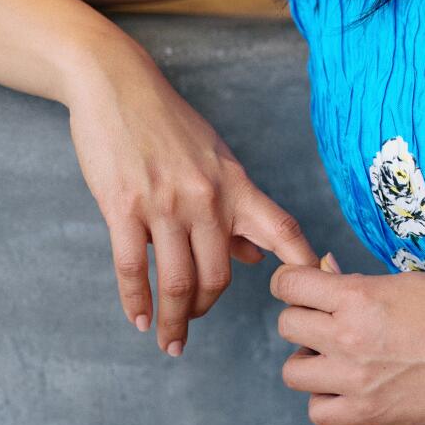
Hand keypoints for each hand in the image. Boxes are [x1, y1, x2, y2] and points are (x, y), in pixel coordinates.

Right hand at [65, 55, 319, 356]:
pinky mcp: (124, 207)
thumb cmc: (169, 124)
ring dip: (174, 320)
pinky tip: (139, 319)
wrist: (117, 85)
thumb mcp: (215, 159)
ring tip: (170, 338)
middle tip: (194, 324)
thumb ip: (237, 210)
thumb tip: (257, 256)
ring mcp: (165, 203)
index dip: (303, 267)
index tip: (307, 299)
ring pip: (178, 281)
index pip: (283, 231)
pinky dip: (137, 302)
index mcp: (236, 184)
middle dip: (207, 309)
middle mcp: (208, 197)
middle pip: (220, 275)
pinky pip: (133, 268)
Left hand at [273, 253, 424, 424]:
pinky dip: (326, 399)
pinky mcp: (368, 414)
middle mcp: (348, 337)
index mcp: (358, 297)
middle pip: (287, 325)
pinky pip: (317, 412)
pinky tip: (348, 387)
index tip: (303, 287)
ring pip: (293, 370)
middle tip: (329, 321)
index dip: (292, 283)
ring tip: (338, 356)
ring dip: (310, 360)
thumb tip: (324, 274)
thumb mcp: (406, 282)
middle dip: (304, 318)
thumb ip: (358, 283)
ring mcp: (355, 380)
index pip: (288, 285)